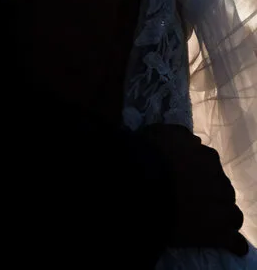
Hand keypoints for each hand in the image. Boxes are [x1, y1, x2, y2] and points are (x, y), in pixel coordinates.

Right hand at [139, 124, 247, 254]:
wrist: (141, 187)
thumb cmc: (147, 158)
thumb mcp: (160, 133)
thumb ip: (181, 136)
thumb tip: (194, 142)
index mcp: (208, 157)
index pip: (208, 163)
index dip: (195, 171)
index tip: (182, 176)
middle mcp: (221, 181)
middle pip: (221, 188)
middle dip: (209, 192)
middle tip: (188, 198)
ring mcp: (223, 208)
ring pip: (231, 213)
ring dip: (220, 215)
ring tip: (202, 220)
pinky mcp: (219, 234)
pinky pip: (235, 242)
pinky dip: (232, 243)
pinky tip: (227, 243)